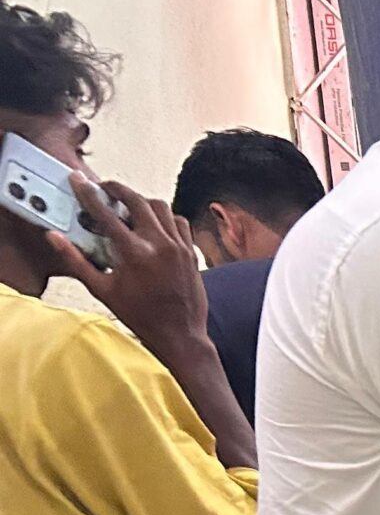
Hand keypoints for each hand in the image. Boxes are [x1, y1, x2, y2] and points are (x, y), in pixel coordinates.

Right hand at [50, 178, 207, 360]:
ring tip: (128, 206)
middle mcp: (159, 244)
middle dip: (118, 189)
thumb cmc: (140, 316)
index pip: (105, 213)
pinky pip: (179, 222)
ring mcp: (179, 247)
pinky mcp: (191, 252)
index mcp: (134, 253)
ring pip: (161, 207)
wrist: (180, 334)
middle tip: (105, 188)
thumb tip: (54, 238)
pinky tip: (154, 224)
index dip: (88, 193)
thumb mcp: (102, 289)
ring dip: (142, 201)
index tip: (78, 180)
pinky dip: (165, 217)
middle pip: (137, 200)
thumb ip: (76, 260)